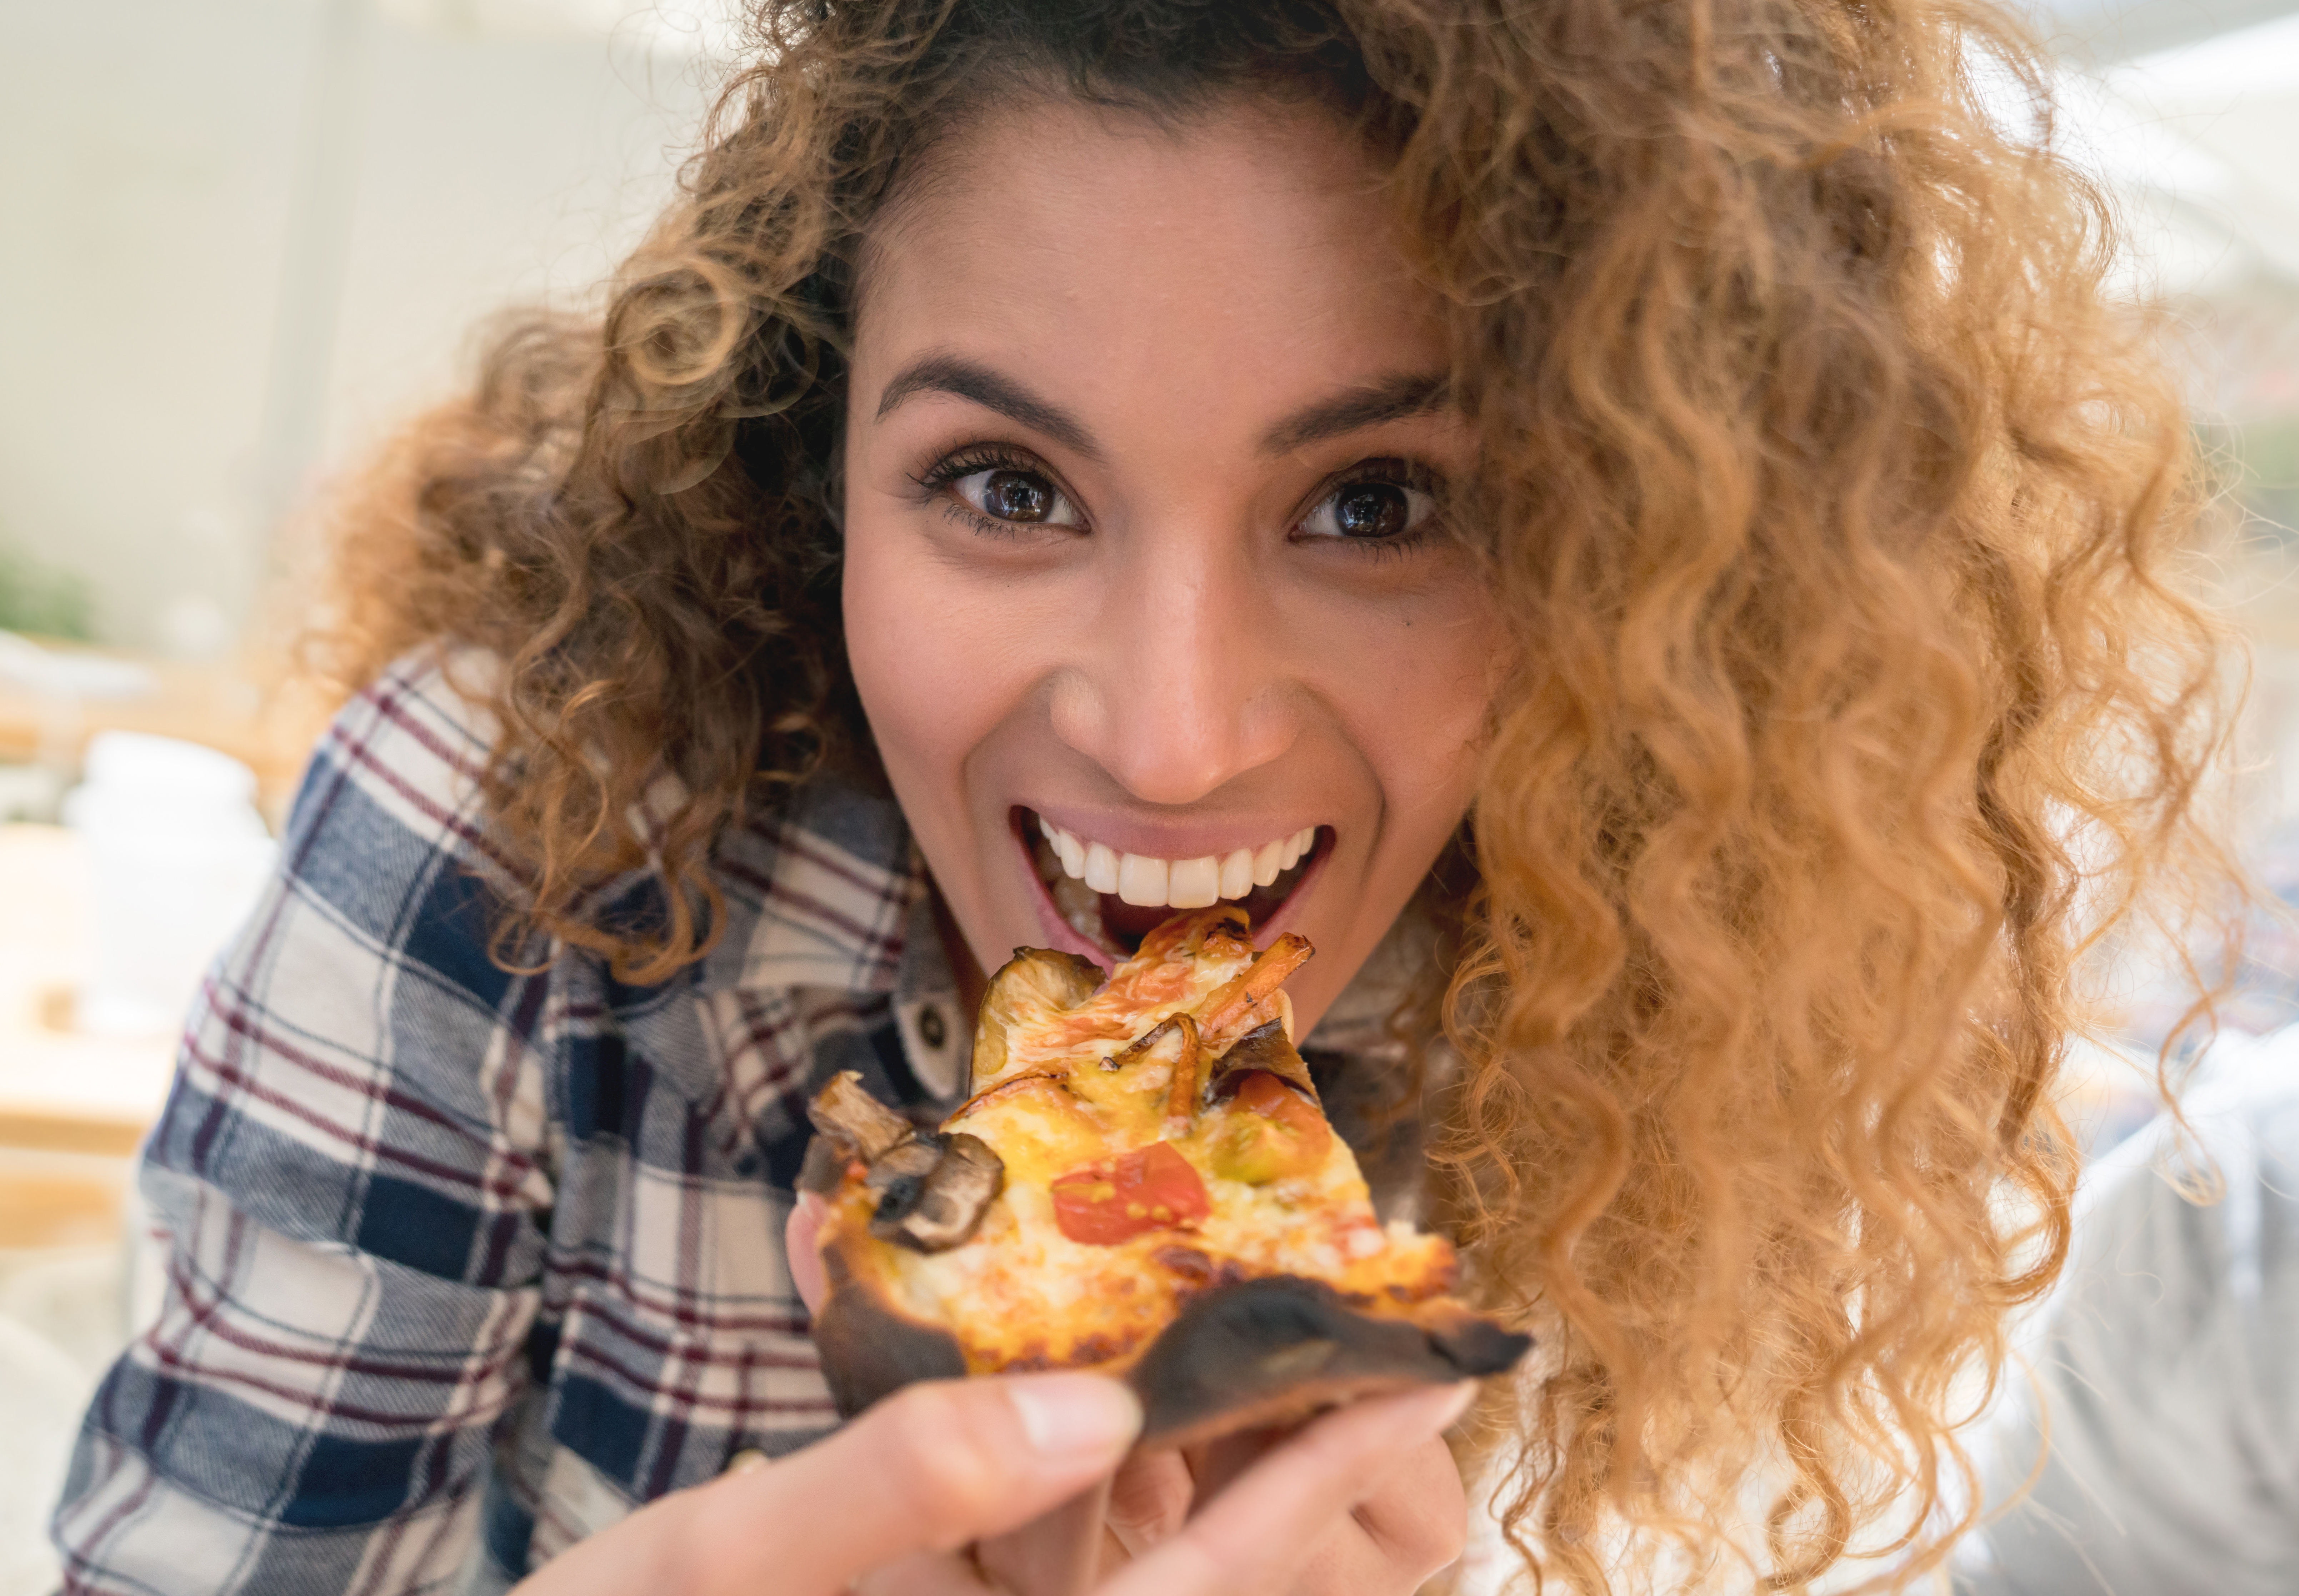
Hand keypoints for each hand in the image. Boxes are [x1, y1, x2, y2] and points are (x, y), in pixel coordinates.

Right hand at [507, 1354, 1472, 1595]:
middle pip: (1197, 1581)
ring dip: (1196, 1461)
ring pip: (1127, 1563)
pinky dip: (1080, 1480)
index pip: (1207, 1585)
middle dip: (1293, 1464)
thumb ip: (900, 1483)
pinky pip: (1044, 1558)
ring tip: (1266, 1340)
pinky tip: (1101, 1401)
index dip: (1321, 1482)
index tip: (1423, 1382)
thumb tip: (1094, 1406)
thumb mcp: (718, 1566)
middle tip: (1381, 1340)